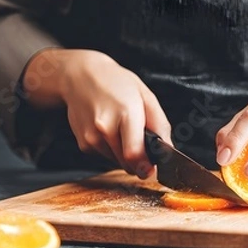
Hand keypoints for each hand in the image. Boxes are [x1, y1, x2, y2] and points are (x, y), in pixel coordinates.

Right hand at [42, 49, 171, 177]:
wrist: (80, 76)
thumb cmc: (115, 83)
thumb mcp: (145, 96)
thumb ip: (160, 125)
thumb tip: (168, 150)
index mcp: (125, 113)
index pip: (134, 153)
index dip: (145, 167)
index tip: (151, 170)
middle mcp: (104, 127)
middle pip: (128, 163)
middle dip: (139, 160)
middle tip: (139, 141)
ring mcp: (91, 137)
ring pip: (117, 162)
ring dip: (124, 153)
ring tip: (120, 128)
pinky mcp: (83, 144)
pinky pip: (105, 157)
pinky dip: (111, 149)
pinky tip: (107, 130)